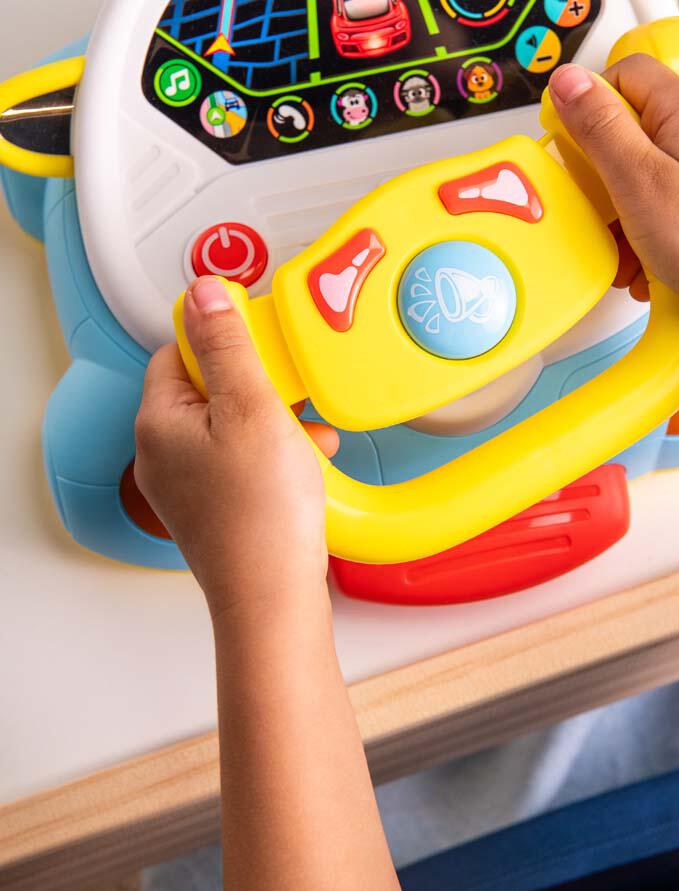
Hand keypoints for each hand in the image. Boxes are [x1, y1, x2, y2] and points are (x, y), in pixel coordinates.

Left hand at [134, 276, 338, 618]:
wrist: (275, 598)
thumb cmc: (261, 515)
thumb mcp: (252, 408)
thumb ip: (228, 346)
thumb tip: (203, 292)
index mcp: (157, 424)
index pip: (177, 352)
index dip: (220, 340)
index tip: (257, 339)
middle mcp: (163, 454)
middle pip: (207, 387)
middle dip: (258, 383)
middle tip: (288, 388)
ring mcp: (188, 485)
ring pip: (230, 423)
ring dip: (274, 417)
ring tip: (305, 429)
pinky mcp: (215, 507)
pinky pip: (242, 458)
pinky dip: (276, 451)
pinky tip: (308, 457)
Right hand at [548, 55, 678, 338]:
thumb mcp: (638, 180)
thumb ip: (599, 126)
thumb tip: (569, 80)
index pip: (624, 74)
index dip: (589, 104)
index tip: (573, 143)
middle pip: (636, 127)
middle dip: (606, 173)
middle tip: (601, 203)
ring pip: (652, 169)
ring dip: (626, 209)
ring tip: (627, 244)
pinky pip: (673, 199)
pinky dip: (652, 226)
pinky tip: (648, 259)